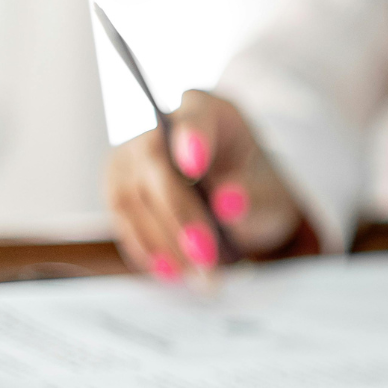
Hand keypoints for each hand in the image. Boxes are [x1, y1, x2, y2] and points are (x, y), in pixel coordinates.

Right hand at [105, 91, 306, 277]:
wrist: (235, 200)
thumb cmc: (255, 188)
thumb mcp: (269, 194)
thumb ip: (253, 197)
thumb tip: (229, 205)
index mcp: (208, 111)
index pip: (194, 118)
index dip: (192, 139)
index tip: (195, 165)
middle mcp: (161, 127)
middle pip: (157, 166)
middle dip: (181, 216)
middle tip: (208, 257)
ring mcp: (132, 156)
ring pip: (133, 198)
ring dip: (164, 242)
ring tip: (199, 276)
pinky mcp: (118, 188)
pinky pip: (123, 220)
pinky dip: (147, 249)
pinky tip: (172, 271)